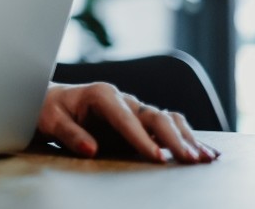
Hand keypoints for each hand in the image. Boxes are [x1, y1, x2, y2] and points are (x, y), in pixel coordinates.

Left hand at [36, 82, 220, 162]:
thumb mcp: (50, 120)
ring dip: (187, 138)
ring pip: (167, 120)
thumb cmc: (49, 110)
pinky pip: (169, 125)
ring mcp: (135, 108)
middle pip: (154, 117)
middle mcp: (123, 98)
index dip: (141, 139)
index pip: (125, 118)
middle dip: (174, 139)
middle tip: (190, 160)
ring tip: (205, 158)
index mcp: (101, 95)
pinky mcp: (141, 119)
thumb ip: (70, 134)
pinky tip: (205, 151)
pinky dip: (187, 137)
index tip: (157, 158)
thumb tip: (92, 149)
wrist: (52, 101)